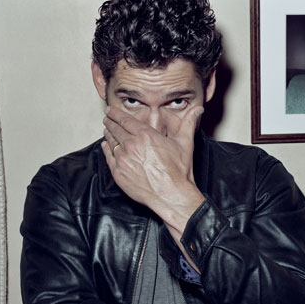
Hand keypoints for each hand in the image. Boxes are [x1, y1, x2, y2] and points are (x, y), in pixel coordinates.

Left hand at [101, 105, 204, 234]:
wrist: (171, 194)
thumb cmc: (179, 171)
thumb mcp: (185, 143)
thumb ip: (189, 123)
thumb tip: (198, 109)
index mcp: (146, 135)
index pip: (125, 120)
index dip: (115, 113)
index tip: (110, 110)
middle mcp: (132, 145)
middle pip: (115, 130)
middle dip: (110, 122)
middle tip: (107, 119)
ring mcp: (123, 160)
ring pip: (111, 142)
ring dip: (108, 134)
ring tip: (107, 130)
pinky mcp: (119, 173)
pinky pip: (108, 157)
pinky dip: (106, 149)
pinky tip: (106, 145)